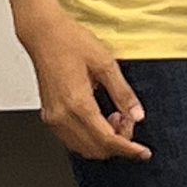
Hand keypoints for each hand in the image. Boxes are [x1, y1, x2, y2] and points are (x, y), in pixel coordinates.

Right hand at [22, 14, 150, 160]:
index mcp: (76, 103)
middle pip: (94, 149)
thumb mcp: (106, 64)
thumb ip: (123, 93)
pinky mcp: (49, 115)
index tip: (143, 152)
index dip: (128, 149)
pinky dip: (90, 136)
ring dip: (104, 141)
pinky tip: (101, 118)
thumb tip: (137, 115)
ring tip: (116, 117)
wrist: (44, 34)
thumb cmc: (71, 42)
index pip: (106, 139)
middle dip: (118, 143)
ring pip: (82, 147)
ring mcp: (52, 117)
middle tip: (130, 122)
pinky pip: (72, 138)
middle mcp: (60, 115)